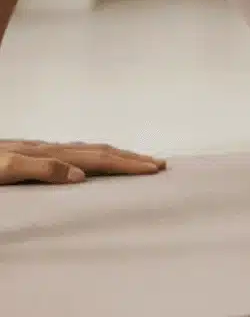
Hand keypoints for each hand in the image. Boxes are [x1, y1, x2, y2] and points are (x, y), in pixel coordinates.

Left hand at [0, 141, 166, 184]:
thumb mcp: (6, 169)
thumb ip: (42, 169)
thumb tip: (81, 175)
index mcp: (49, 154)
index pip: (98, 159)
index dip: (127, 163)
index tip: (154, 168)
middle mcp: (50, 149)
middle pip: (99, 151)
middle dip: (131, 158)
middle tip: (160, 164)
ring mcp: (41, 150)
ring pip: (88, 150)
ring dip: (116, 156)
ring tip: (137, 160)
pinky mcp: (32, 155)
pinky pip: (74, 154)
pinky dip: (94, 157)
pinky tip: (91, 162)